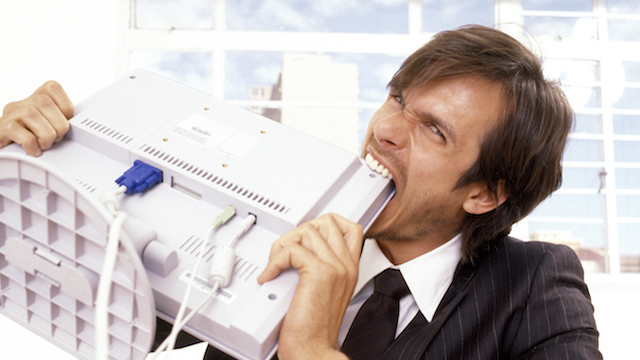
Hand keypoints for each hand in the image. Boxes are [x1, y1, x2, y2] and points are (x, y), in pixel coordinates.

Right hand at [1, 81, 73, 155]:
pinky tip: (33, 150)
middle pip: (44, 101)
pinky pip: (15, 129)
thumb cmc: (31, 141)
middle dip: (58, 125)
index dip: (65, 107)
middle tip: (56, 139)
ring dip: (45, 134)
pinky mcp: (1, 128)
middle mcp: (21, 104)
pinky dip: (30, 143)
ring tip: (45, 145)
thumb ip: (60, 121)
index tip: (65, 122)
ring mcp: (10, 115)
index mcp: (35, 99)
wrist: (7, 154)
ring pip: (31, 113)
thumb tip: (76, 124)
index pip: (52, 88)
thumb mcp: (48, 128)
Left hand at [257, 213, 362, 359]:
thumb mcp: (325, 294)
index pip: (350, 227)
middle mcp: (346, 265)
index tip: (305, 238)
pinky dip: (274, 261)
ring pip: (307, 231)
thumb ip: (321, 270)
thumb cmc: (314, 330)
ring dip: (284, 244)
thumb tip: (299, 251)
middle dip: (299, 232)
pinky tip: (270, 275)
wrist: (313, 352)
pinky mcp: (319, 273)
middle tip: (285, 253)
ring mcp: (335, 267)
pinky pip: (291, 250)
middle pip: (326, 222)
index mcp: (350, 269)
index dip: (325, 224)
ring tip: (276, 264)